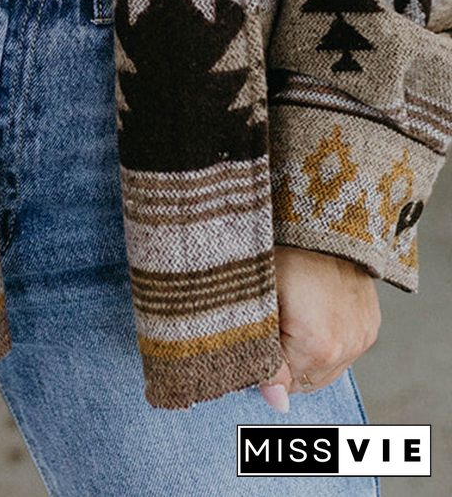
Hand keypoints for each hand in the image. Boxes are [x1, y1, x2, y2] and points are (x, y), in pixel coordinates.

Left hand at [259, 245, 380, 411]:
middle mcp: (347, 348)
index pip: (280, 382)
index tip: (251, 340)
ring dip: (306, 355)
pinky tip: (311, 316)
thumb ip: (265, 354)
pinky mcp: (370, 326)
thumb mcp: (262, 298)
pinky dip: (326, 344)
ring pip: (325, 369)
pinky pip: (343, 352)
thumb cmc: (284, 252)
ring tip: (290, 317)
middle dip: (284, 362)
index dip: (261, 363)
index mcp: (317, 346)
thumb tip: (277, 402)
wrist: (322, 218)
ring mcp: (362, 337)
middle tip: (269, 326)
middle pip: (305, 381)